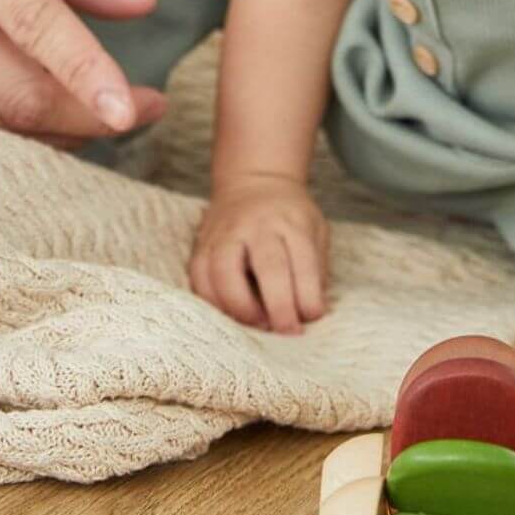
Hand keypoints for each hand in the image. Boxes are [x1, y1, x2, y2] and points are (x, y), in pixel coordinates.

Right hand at [0, 0, 167, 145]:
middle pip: (15, 91)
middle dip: (90, 116)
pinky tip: (47, 108)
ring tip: (105, 111)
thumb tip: (141, 5)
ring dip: (57, 128)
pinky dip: (10, 122)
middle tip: (147, 111)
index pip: (33, 18)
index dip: (88, 70)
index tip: (136, 108)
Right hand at [190, 174, 329, 333]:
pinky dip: (212, 302)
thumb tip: (309, 314)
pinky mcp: (202, 245)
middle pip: (268, 267)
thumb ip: (315, 268)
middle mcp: (257, 226)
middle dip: (279, 307)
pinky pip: (199, 277)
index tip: (311, 319)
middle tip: (287, 333)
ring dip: (240, 308)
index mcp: (291, 221)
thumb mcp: (315, 228)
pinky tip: (229, 315)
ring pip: (224, 273)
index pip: (303, 262)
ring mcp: (225, 233)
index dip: (308, 297)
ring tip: (256, 326)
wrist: (252, 180)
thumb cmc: (289, 214)